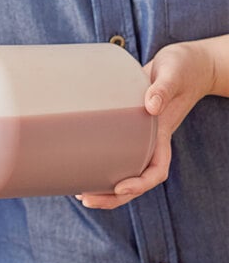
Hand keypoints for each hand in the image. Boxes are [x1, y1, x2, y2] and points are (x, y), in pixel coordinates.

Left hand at [77, 41, 214, 208]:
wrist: (184, 64)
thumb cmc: (182, 67)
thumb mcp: (174, 73)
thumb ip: (163, 88)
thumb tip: (150, 106)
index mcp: (163, 135)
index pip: (157, 171)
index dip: (140, 184)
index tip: (121, 188)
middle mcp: (150, 142)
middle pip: (135, 181)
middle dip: (113, 196)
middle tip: (86, 199)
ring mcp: (137, 138)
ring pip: (123, 172)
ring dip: (104, 188)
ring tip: (79, 194)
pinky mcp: (124, 128)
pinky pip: (114, 155)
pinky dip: (99, 167)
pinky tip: (80, 170)